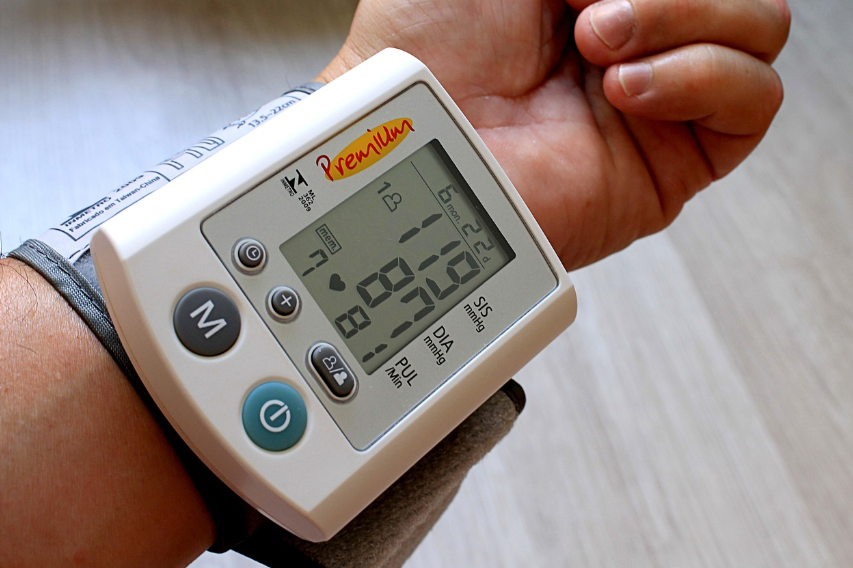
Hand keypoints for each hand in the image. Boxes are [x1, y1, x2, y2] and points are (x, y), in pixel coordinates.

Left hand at [318, 0, 790, 268]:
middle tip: (585, 14)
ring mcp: (660, 102)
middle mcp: (639, 46)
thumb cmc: (431, 50)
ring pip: (759, 31)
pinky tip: (628, 88)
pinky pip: (753, 100)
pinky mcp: (673, 161)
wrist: (414, 140)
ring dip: (683, 21)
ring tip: (601, 51)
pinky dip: (702, 75)